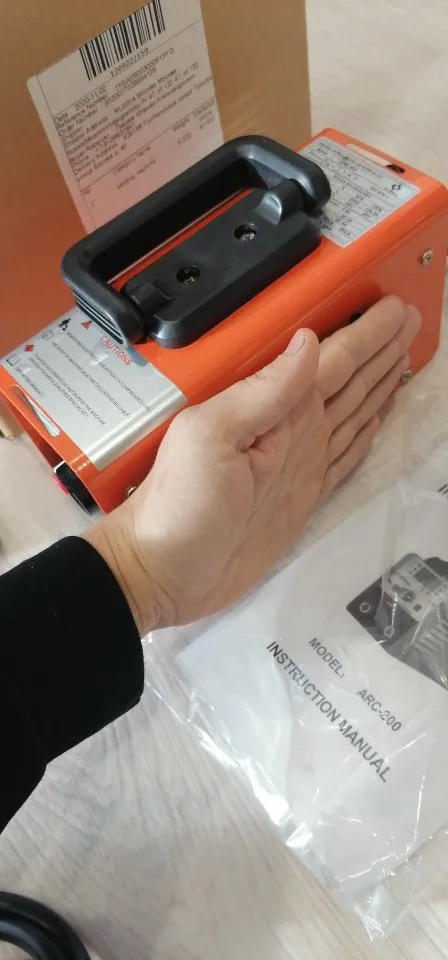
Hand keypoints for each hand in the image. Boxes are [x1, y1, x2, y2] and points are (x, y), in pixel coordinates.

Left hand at [85, 296, 419, 634]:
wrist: (164, 570)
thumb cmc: (177, 506)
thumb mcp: (211, 437)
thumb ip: (261, 393)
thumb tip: (305, 343)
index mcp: (270, 410)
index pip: (330, 360)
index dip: (365, 334)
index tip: (393, 309)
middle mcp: (289, 431)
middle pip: (348, 380)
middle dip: (380, 350)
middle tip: (408, 320)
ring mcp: (297, 462)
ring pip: (351, 412)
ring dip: (378, 385)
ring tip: (402, 358)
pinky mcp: (301, 496)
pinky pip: (343, 457)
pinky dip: (363, 436)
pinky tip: (375, 420)